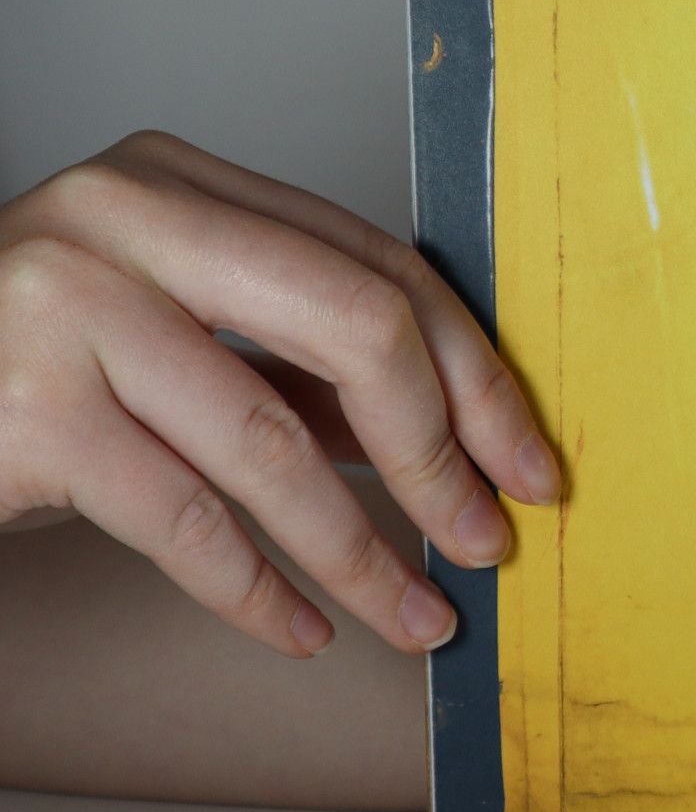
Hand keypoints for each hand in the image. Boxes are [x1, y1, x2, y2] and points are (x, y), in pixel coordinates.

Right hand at [0, 132, 559, 658]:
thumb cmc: (32, 369)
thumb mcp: (175, 337)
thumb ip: (297, 365)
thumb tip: (456, 440)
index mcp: (187, 182)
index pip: (382, 268)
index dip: (475, 373)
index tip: (529, 458)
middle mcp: (129, 217)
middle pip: (359, 325)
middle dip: (442, 449)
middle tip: (488, 537)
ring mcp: (66, 303)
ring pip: (275, 441)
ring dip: (364, 548)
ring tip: (417, 614)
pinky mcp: (22, 408)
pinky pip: (183, 518)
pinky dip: (256, 590)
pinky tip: (302, 629)